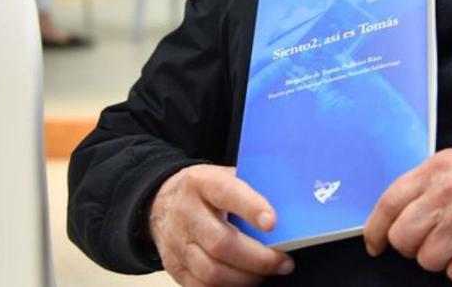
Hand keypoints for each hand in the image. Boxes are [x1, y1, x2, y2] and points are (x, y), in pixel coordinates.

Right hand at [149, 164, 293, 286]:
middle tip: (284, 262)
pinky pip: (201, 286)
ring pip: (211, 271)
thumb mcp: (224, 176)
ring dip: (246, 277)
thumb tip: (291, 204)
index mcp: (202, 183)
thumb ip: (251, 186)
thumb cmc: (205, 190)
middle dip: (258, 258)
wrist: (160, 202)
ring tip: (268, 273)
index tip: (273, 223)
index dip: (251, 208)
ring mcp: (177, 242)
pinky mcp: (174, 266)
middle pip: (221, 242)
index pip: (227, 194)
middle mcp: (186, 213)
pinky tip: (246, 280)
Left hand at [364, 143, 451, 283]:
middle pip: (403, 238)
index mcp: (435, 170)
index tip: (376, 245)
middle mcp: (447, 192)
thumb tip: (393, 217)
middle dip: (413, 247)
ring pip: (427, 260)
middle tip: (431, 241)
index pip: (388, 204)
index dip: (375, 230)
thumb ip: (423, 184)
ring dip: (442, 259)